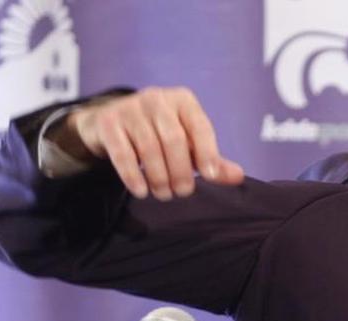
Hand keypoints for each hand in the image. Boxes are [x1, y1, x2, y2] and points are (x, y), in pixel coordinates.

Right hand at [62, 87, 243, 199]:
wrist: (111, 122)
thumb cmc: (159, 133)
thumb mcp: (189, 144)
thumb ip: (212, 160)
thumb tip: (238, 176)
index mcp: (183, 101)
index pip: (200, 127)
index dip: (207, 153)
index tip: (210, 177)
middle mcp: (157, 99)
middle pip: (174, 139)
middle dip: (181, 171)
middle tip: (183, 192)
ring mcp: (130, 108)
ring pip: (149, 147)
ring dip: (159, 177)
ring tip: (164, 194)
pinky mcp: (108, 122)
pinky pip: (123, 153)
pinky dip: (133, 175)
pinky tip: (141, 191)